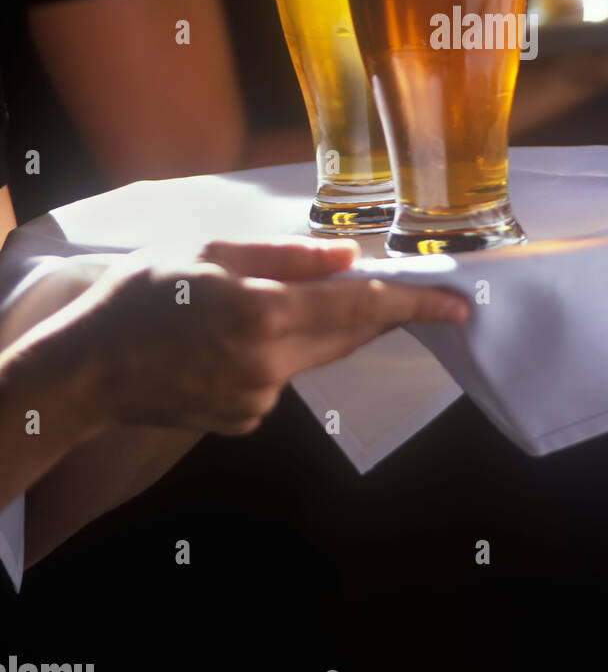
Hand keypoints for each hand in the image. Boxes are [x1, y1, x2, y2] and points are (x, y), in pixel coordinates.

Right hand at [35, 237, 467, 437]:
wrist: (86, 370)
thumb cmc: (142, 294)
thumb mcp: (209, 252)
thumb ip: (284, 256)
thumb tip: (348, 258)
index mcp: (263, 313)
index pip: (360, 308)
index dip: (414, 306)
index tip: (457, 305)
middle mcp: (269, 364)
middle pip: (346, 336)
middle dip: (375, 313)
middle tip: (397, 291)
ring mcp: (257, 400)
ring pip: (313, 356)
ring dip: (316, 328)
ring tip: (268, 302)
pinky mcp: (243, 420)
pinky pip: (280, 378)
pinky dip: (276, 353)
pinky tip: (230, 340)